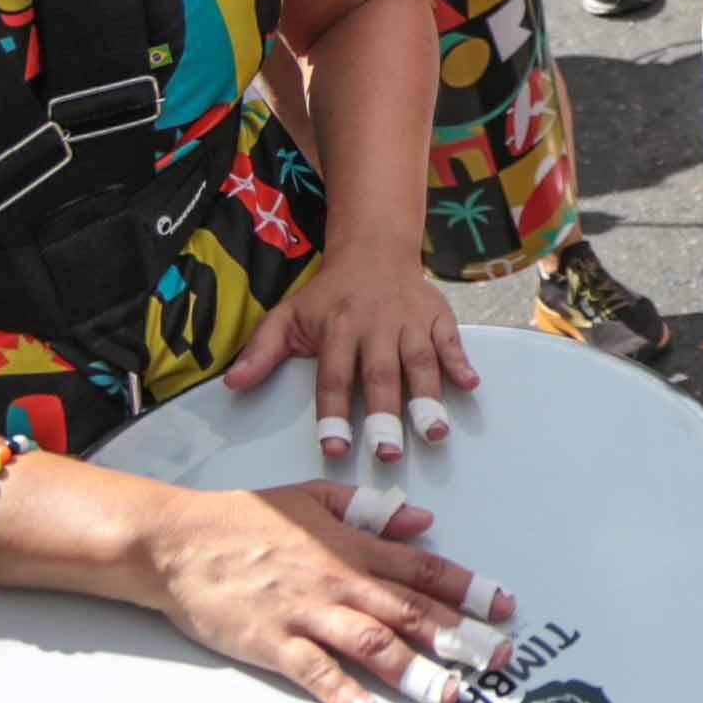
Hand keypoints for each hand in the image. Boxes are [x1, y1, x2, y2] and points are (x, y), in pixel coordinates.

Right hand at [142, 481, 511, 702]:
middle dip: (459, 635)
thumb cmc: (244, 519)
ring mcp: (306, 614)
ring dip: (414, 670)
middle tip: (496, 655)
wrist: (180, 542)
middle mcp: (337, 581)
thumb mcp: (315, 497)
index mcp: (351, 547)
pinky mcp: (273, 643)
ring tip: (448, 693)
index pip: (421, 569)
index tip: (502, 604)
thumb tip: (419, 519)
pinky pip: (315, 671)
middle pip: (409, 611)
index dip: (467, 588)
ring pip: (372, 643)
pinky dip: (343, 692)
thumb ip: (370, 510)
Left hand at [227, 247, 477, 463]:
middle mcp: (377, 324)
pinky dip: (461, 361)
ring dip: (429, 397)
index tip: (335, 449)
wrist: (374, 249)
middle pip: (381, 374)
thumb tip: (232, 383)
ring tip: (434, 433)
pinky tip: (470, 384)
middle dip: (385, 415)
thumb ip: (262, 350)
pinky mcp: (438, 315)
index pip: (334, 377)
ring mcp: (410, 320)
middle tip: (388, 453)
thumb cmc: (329, 295)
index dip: (334, 414)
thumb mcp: (288, 315)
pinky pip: (451, 339)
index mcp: (338, 327)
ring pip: (420, 361)